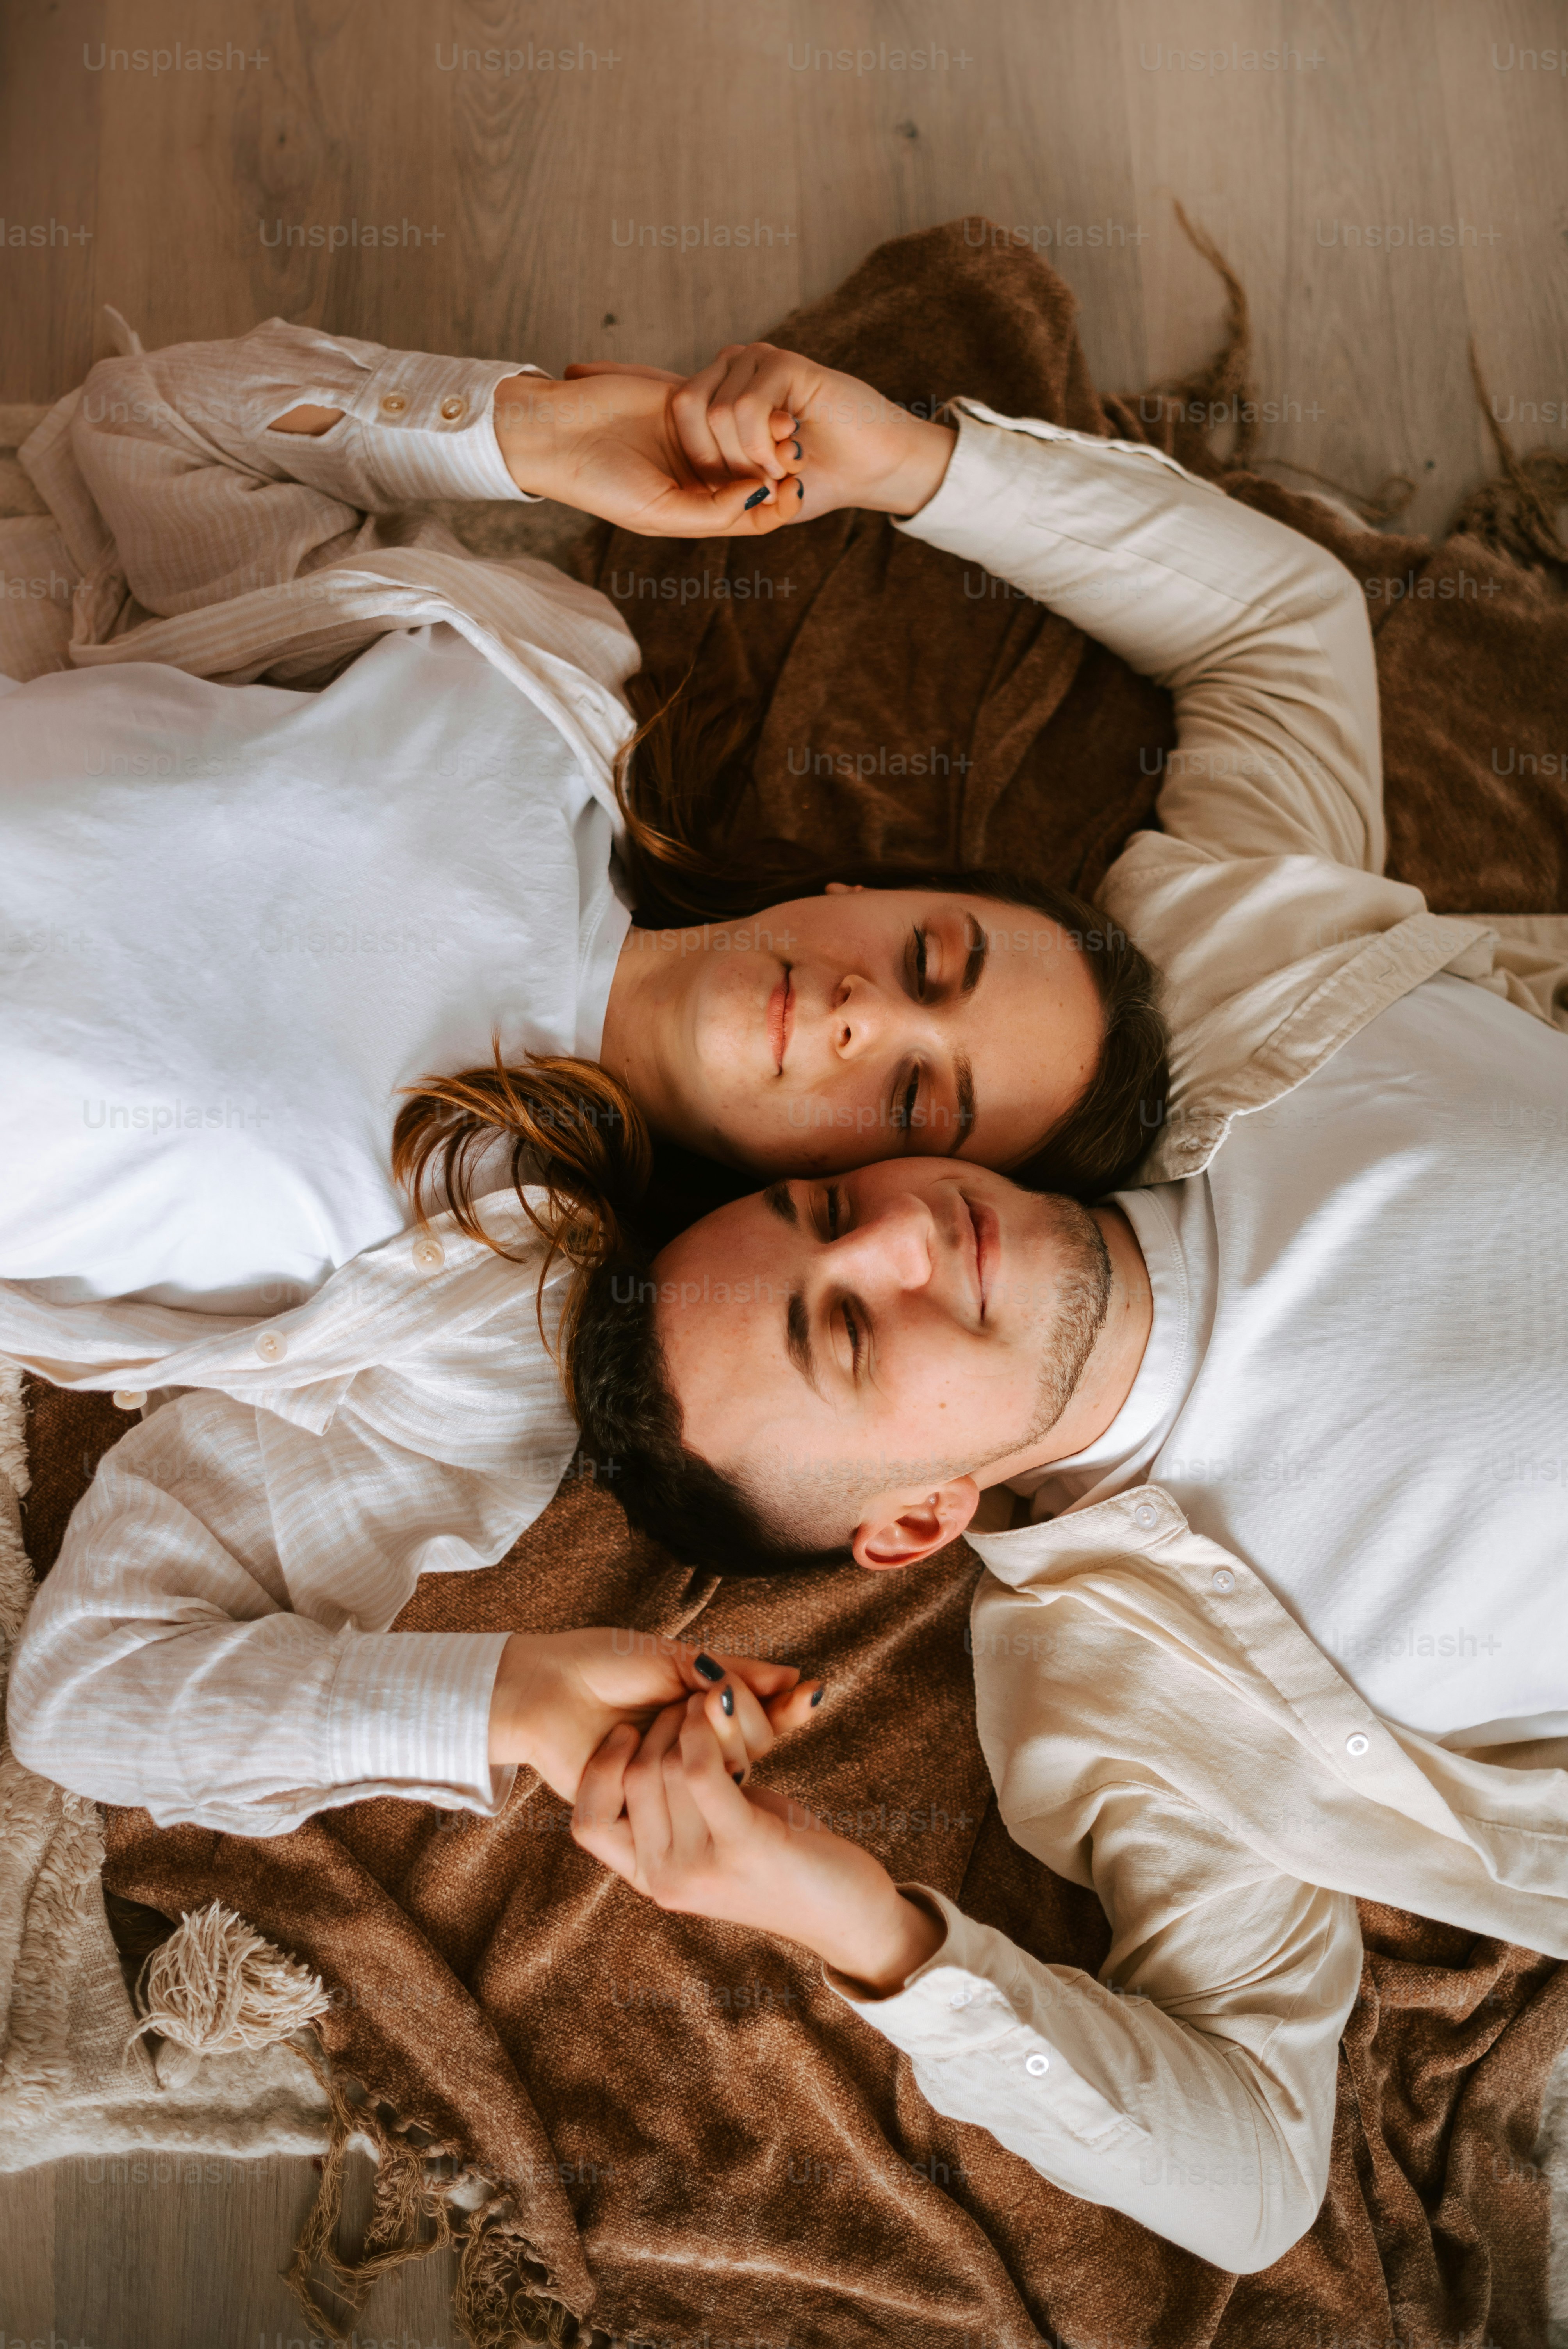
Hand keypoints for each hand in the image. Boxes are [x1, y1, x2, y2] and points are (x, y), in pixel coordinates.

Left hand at [488, 1627, 818, 1800]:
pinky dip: (650, 1763)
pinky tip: (624, 1740)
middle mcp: (691, 1758)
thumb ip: (734, 1672)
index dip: (787, 1712)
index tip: (811, 1693)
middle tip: (707, 1695)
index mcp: (704, 1723)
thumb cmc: (604, 1663)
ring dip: (698, 1736)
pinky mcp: (632, 1815)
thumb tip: (794, 1677)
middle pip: (751, 1751)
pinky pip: (668, 1799)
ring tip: (664, 1711)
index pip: (764, 1725)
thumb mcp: (675, 1659)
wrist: (542, 1684)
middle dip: (740, 1718)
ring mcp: (665, 1789)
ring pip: (720, 1777)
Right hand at [492, 368, 802, 536]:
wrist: (556, 434)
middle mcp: (697, 478)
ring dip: (766, 437)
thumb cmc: (599, 483)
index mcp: (693, 511)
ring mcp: (692, 440)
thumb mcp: (658, 512)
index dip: (776, 507)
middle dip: (778, 468)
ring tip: (787, 430)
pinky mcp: (683, 402)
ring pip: (742, 440)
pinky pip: (723, 404)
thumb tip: (759, 496)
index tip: (795, 492)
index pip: (748, 515)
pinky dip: (744, 406)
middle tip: (797, 455)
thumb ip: (711, 513)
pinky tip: (766, 405)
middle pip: (751, 476)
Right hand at [572, 1698, 945, 1996]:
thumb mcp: (714, 1839)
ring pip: (667, 1766)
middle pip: (634, 1778)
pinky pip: (701, 1769)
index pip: (588, 1824)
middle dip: (658, 1726)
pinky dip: (708, 1728)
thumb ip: (679, 1807)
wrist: (845, 1914)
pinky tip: (723, 1703)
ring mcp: (702, 1870)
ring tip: (712, 1701)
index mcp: (652, 1880)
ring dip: (689, 1719)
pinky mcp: (744, 1847)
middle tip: (689, 1705)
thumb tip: (653, 1743)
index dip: (598, 1770)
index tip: (626, 1732)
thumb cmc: (780, 1861)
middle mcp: (667, 1882)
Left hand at [657, 342, 957, 524]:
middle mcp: (735, 367)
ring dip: (747, 458)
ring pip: (717, 412)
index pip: (679, 412)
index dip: (701, 459)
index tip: (739, 486)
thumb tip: (674, 471)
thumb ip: (716, 476)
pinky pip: (747, 407)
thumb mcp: (754, 484)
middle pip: (689, 410)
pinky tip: (789, 460)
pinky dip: (762, 447)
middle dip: (720, 462)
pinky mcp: (786, 364)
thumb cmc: (817, 477)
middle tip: (761, 484)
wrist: (873, 468)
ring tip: (781, 472)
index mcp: (720, 390)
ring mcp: (759, 361)